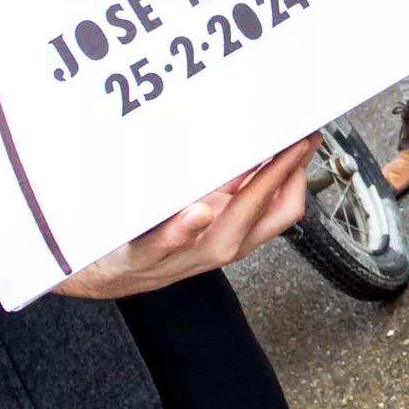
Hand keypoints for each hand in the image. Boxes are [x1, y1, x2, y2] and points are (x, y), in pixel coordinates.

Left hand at [53, 142, 313, 299]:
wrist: (103, 271)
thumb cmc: (151, 235)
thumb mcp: (200, 206)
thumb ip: (229, 181)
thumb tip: (254, 143)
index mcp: (234, 233)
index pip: (284, 205)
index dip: (300, 171)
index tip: (306, 137)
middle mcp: (218, 246)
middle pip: (269, 213)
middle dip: (286, 171)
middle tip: (295, 138)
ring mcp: (186, 254)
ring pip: (231, 229)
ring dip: (252, 190)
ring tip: (264, 158)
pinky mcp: (145, 255)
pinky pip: (168, 243)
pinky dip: (186, 228)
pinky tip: (198, 211)